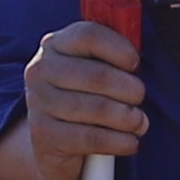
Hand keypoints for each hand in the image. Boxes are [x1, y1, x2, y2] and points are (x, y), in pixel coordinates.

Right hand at [0, 11, 148, 179]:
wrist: (53, 143)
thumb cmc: (84, 98)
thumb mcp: (92, 70)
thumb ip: (111, 57)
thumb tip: (141, 54)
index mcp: (55, 45)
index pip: (89, 35)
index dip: (119, 48)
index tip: (135, 64)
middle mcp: (41, 70)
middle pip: (98, 75)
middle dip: (130, 90)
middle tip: (140, 99)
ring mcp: (39, 102)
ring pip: (98, 108)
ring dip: (128, 118)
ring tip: (139, 123)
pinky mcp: (43, 134)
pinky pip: (91, 138)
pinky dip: (119, 141)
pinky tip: (130, 142)